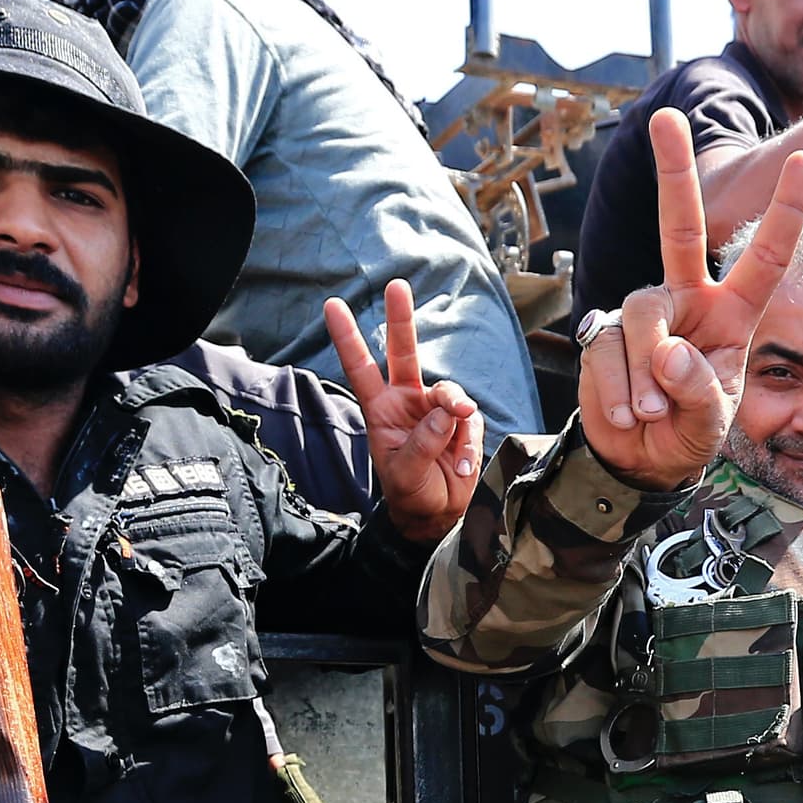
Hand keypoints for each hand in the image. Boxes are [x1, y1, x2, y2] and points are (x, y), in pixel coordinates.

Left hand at [326, 278, 482, 540]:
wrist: (439, 516)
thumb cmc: (412, 495)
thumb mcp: (406, 475)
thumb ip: (422, 443)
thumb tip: (444, 412)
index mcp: (381, 411)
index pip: (361, 369)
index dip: (347, 338)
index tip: (332, 306)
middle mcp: (407, 402)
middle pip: (404, 353)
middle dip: (400, 319)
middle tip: (396, 287)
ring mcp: (435, 410)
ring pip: (449, 393)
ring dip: (455, 411)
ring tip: (456, 445)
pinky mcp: (461, 423)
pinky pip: (470, 422)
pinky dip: (469, 445)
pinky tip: (460, 467)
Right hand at [578, 109, 802, 488]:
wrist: (640, 460)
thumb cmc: (689, 431)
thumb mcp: (713, 421)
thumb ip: (699, 390)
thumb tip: (668, 352)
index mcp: (733, 314)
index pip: (766, 258)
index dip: (785, 212)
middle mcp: (689, 301)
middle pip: (680, 227)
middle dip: (673, 173)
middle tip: (664, 117)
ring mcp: (645, 316)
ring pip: (641, 313)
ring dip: (646, 373)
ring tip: (653, 414)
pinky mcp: (603, 334)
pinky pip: (608, 351)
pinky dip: (620, 393)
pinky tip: (630, 416)